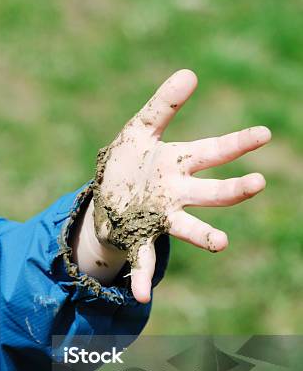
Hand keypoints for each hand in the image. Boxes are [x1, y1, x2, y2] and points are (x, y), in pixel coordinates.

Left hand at [91, 69, 270, 302]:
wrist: (107, 196)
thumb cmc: (129, 161)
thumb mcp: (140, 128)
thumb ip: (163, 105)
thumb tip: (191, 74)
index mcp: (179, 164)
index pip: (214, 152)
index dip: (238, 144)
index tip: (264, 135)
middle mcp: (177, 194)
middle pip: (210, 192)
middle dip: (232, 189)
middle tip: (256, 183)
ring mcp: (161, 218)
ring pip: (188, 228)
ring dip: (204, 236)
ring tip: (221, 244)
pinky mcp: (139, 238)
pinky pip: (144, 260)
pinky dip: (144, 278)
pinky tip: (143, 296)